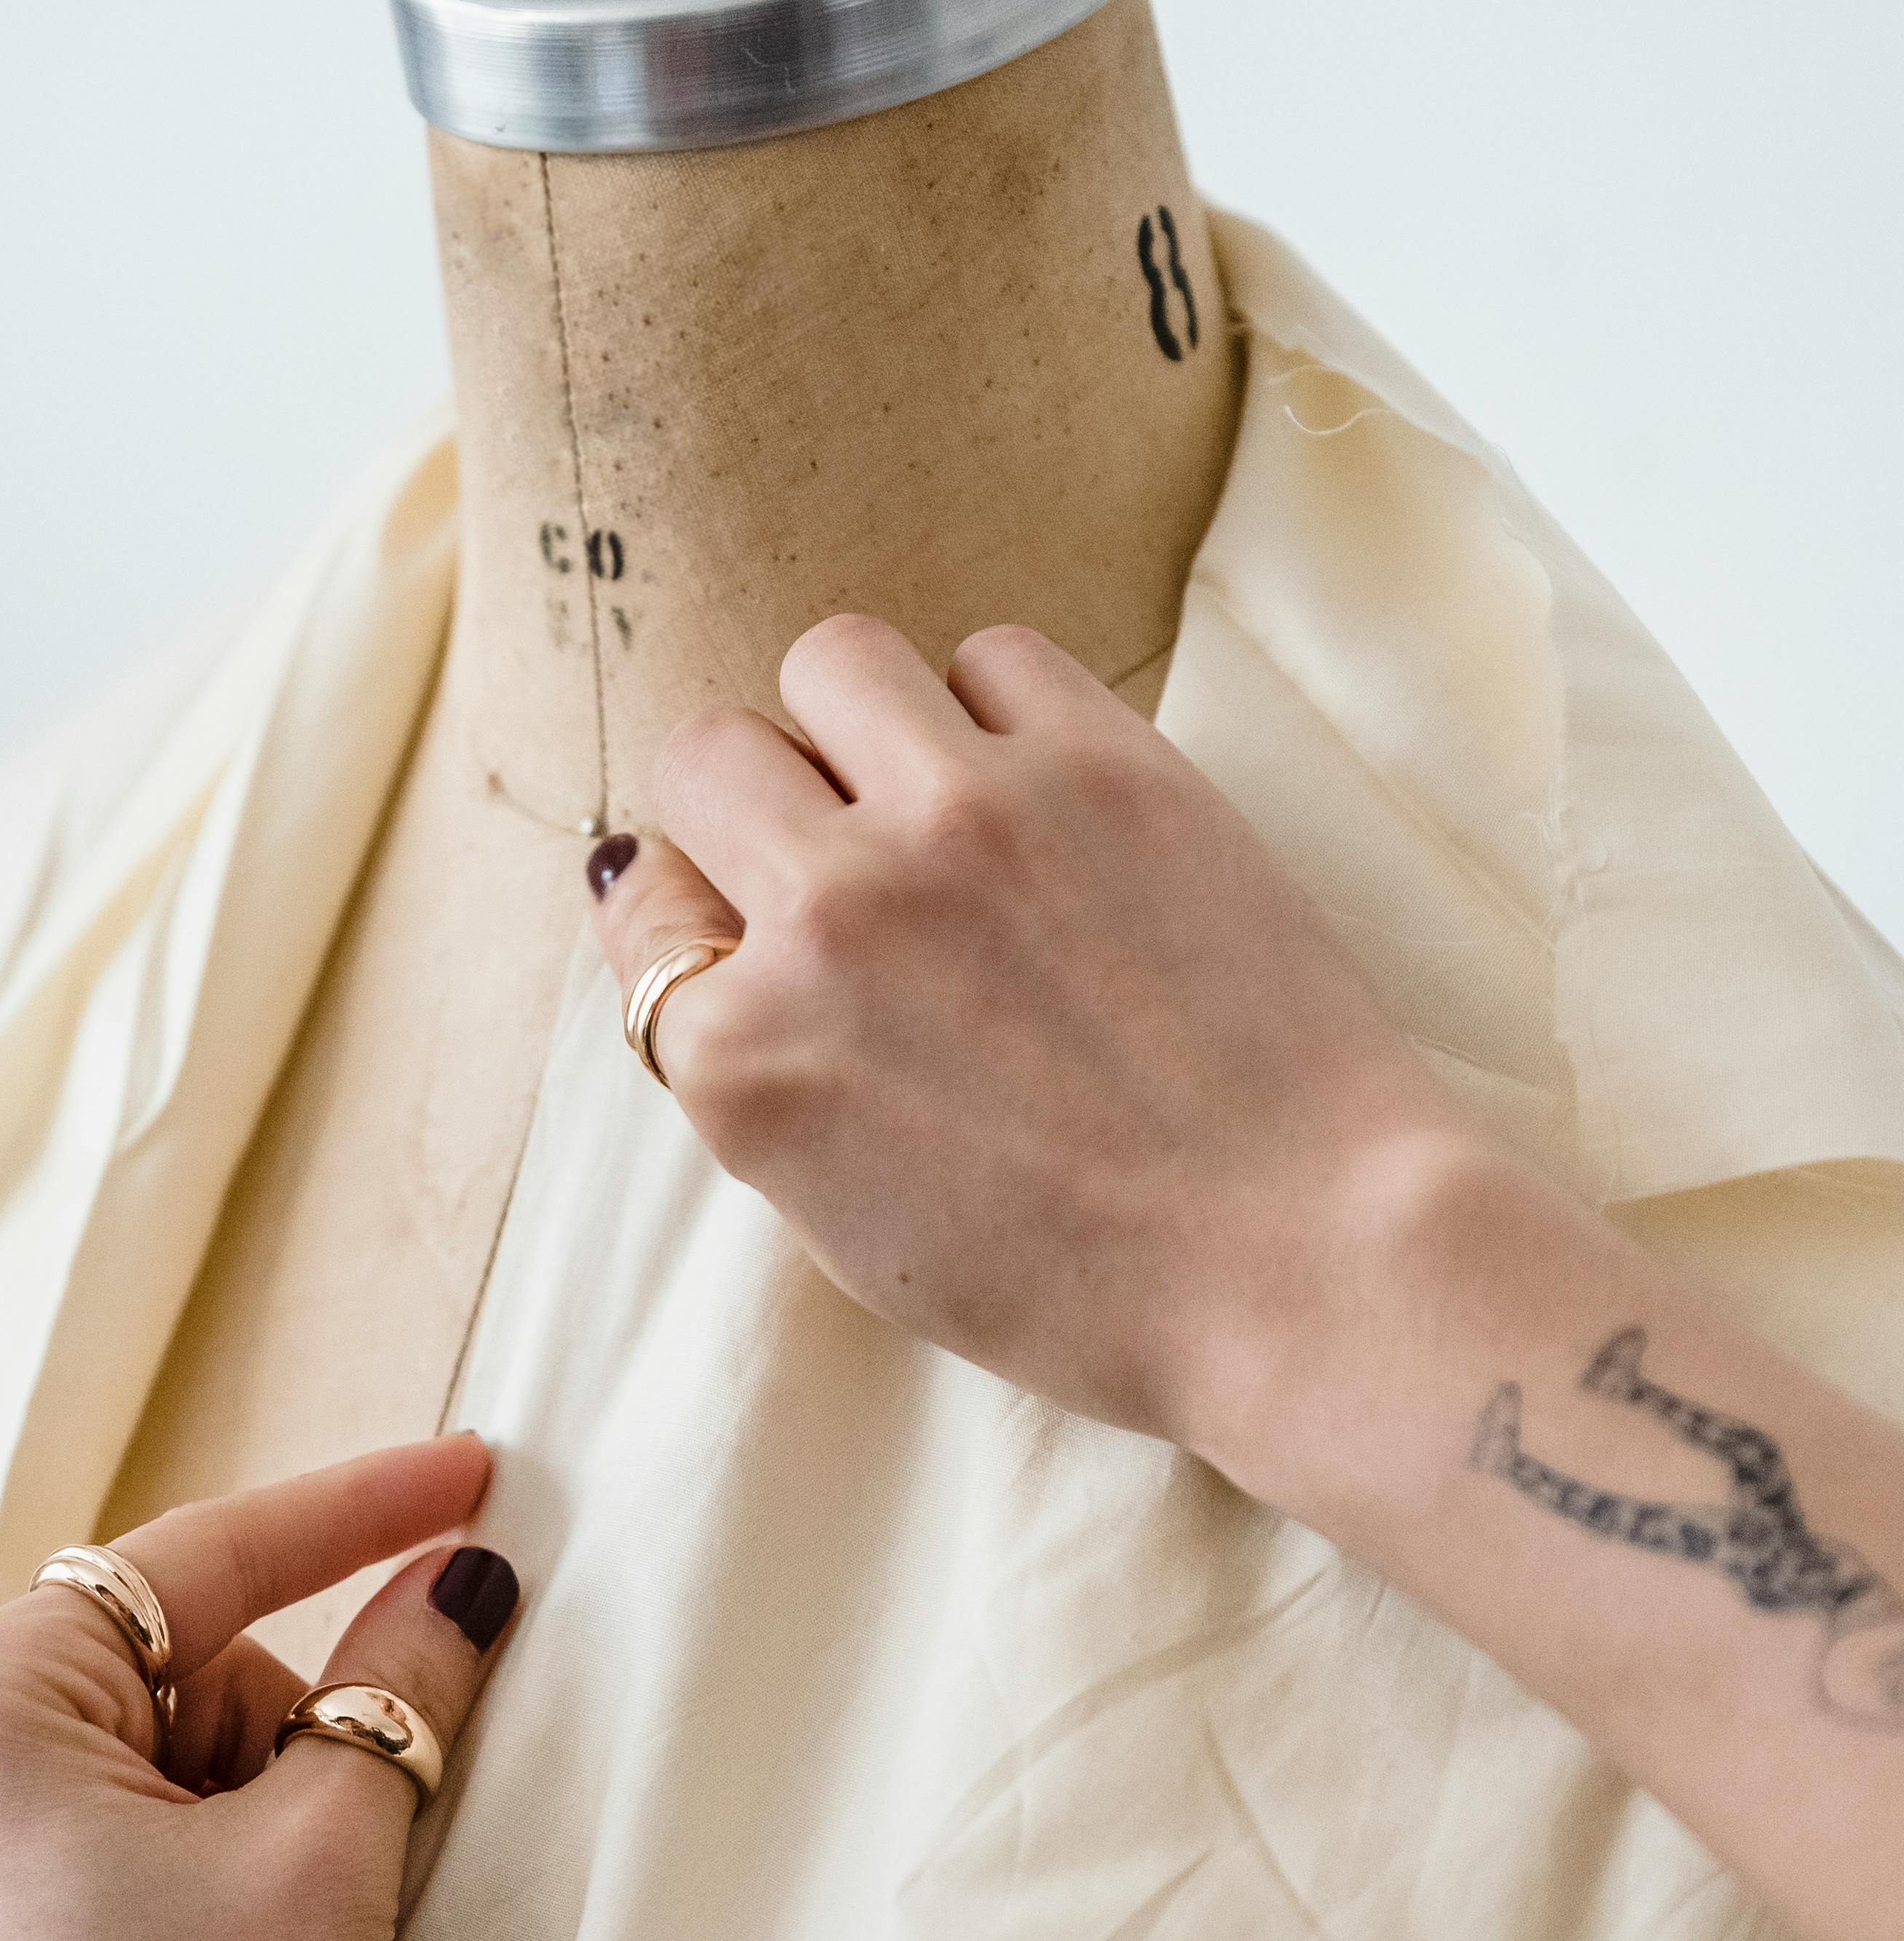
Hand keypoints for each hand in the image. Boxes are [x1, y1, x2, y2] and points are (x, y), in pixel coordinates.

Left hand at [0, 1438, 517, 1940]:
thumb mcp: (320, 1869)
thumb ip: (397, 1703)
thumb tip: (460, 1589)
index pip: (201, 1557)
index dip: (359, 1514)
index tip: (474, 1477)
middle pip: (178, 1672)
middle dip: (286, 1750)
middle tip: (325, 1877)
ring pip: (148, 1762)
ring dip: (245, 1828)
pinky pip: (94, 1838)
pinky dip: (187, 1879)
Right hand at [589, 613, 1478, 1478]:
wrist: (1298, 1259)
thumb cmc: (1080, 1284)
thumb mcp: (846, 1224)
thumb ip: (756, 1073)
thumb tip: (706, 934)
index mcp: (743, 1056)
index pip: (641, 903)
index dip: (696, 911)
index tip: (749, 924)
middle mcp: (828, 916)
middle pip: (709, 756)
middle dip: (755, 801)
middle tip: (834, 853)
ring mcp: (963, 821)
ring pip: (834, 660)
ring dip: (863, 724)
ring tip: (933, 797)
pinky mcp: (1101, 763)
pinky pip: (993, 655)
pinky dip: (1000, 712)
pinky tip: (1044, 796)